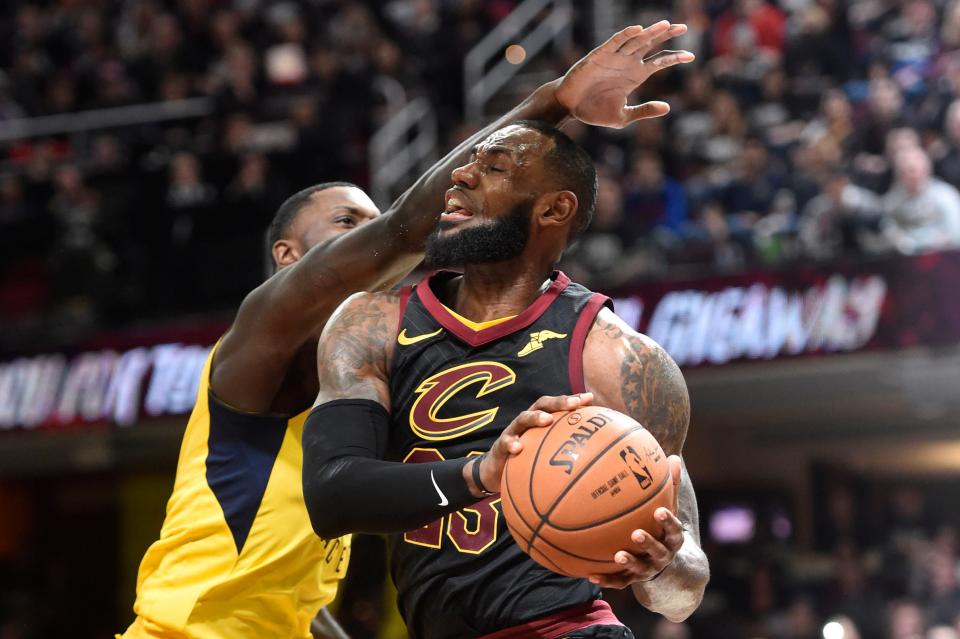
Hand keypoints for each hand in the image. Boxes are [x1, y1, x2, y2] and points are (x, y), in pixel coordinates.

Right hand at [466, 393, 593, 497]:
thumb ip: (562, 451)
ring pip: (523, 418)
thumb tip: (593, 458)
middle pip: (542, 405)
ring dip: (535, 417)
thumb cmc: (525, 460)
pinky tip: (518, 449)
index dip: (572, 400)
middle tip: (573, 404)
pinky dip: (511, 444)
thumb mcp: (544, 455)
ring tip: (547, 419)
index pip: (557, 406)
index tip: (589, 399)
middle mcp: (527, 422)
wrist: (495, 471)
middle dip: (558, 402)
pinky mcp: (500, 446)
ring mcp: (512, 432)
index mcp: (539, 421)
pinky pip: (505, 443)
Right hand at [555, 21, 694, 128]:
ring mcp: (614, 57)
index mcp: (635, 75)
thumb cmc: (594, 111)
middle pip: (651, 44)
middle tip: (684, 26)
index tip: (691, 56)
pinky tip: (637, 29)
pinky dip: (625, 35)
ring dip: (650, 33)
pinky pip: (614, 42)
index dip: (674, 58)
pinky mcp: (598, 56)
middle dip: (666, 35)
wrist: (570, 107)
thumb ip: (644, 111)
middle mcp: (627, 63)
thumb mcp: (623, 116)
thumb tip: (668, 108)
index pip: (659, 62)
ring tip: (665, 25)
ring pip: (635, 41)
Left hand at [587, 455, 683, 587]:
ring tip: (617, 555)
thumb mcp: (669, 507)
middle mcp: (662, 555)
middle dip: (648, 543)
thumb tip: (673, 456)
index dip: (668, 522)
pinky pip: (619, 581)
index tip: (659, 511)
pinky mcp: (632, 579)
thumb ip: (670, 485)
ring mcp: (648, 569)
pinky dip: (606, 579)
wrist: (665, 563)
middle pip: (658, 551)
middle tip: (636, 533)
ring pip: (640, 568)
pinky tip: (589, 575)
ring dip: (629, 562)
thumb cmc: (661, 525)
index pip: (674, 530)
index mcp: (672, 538)